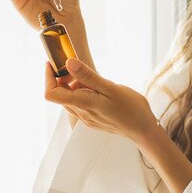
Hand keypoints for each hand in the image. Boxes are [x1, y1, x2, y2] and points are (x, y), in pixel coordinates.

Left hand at [44, 58, 158, 142]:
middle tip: (75, 63)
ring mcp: (86, 118)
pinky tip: (97, 88)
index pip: (52, 94)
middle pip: (59, 95)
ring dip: (73, 85)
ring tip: (91, 76)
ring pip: (70, 99)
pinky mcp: (92, 120)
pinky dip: (82, 92)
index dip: (48, 77)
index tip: (53, 63)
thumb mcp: (110, 87)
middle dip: (62, 77)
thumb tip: (68, 62)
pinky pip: (79, 104)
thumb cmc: (131, 108)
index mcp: (84, 104)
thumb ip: (88, 76)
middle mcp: (81, 114)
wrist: (143, 129)